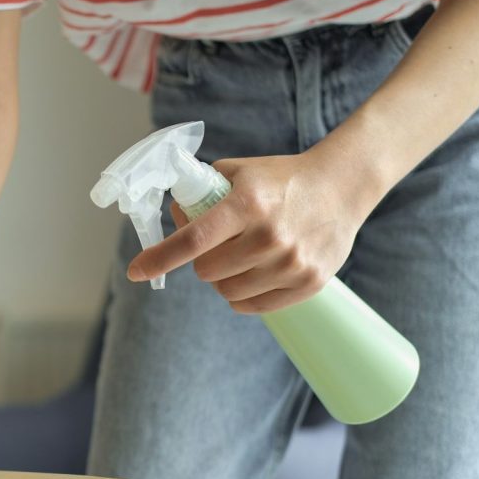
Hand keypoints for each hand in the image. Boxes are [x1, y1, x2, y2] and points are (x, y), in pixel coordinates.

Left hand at [127, 152, 375, 313]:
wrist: (341, 186)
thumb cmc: (280, 179)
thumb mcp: (238, 173)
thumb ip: (202, 193)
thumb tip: (174, 219)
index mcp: (248, 203)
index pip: (194, 239)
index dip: (161, 258)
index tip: (136, 271)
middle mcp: (269, 235)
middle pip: (208, 272)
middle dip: (202, 262)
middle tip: (218, 247)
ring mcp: (292, 262)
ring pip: (228, 292)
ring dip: (224, 280)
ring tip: (240, 258)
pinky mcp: (309, 282)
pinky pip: (254, 306)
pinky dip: (244, 296)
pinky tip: (253, 274)